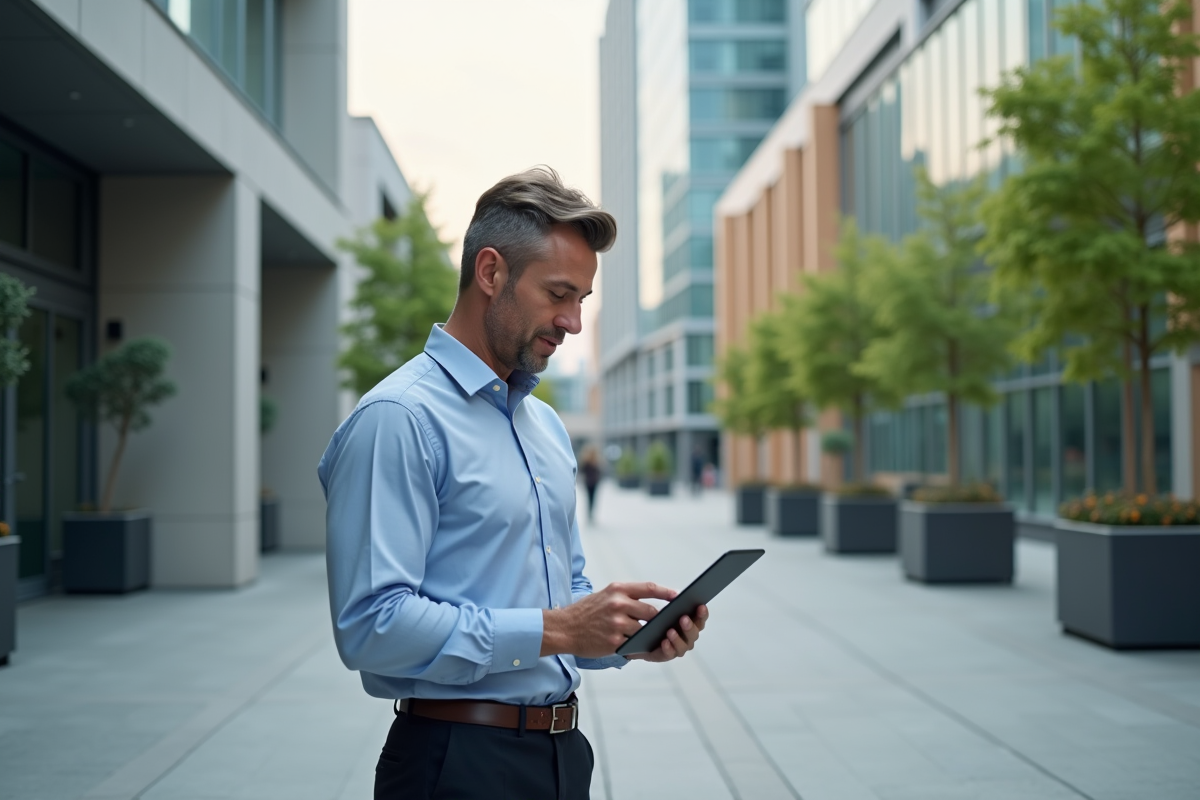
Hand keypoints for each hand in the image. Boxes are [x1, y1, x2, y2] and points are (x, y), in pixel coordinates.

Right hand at [541, 582, 676, 658]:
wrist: (564, 628)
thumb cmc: (586, 612)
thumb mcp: (605, 595)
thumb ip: (626, 596)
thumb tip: (651, 602)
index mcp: (617, 589)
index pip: (649, 588)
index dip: (666, 593)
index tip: (678, 597)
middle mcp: (618, 604)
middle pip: (651, 612)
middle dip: (659, 619)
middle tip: (666, 623)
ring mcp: (617, 623)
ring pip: (644, 629)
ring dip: (648, 634)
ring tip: (652, 636)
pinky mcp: (614, 641)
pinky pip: (634, 644)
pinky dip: (638, 646)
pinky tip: (638, 646)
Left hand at [624, 604, 707, 662]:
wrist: (637, 635)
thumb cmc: (655, 620)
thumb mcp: (661, 607)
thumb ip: (671, 602)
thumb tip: (676, 595)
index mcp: (689, 622)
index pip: (700, 618)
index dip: (702, 613)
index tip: (700, 606)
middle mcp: (686, 636)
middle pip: (694, 633)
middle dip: (690, 626)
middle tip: (683, 618)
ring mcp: (677, 647)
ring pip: (684, 645)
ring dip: (679, 638)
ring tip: (670, 631)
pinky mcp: (665, 655)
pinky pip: (670, 654)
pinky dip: (669, 648)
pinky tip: (664, 641)